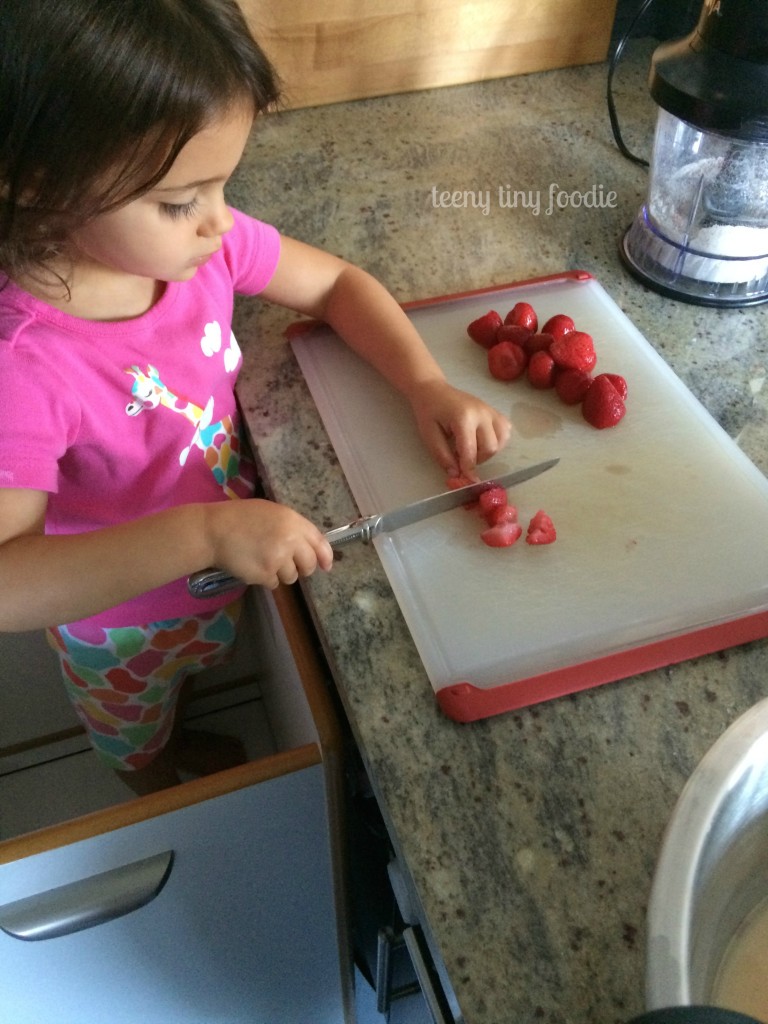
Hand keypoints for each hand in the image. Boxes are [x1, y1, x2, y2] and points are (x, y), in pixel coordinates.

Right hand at [204, 498, 333, 589]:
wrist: (213, 531)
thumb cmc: (240, 518)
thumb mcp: (271, 512)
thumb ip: (292, 527)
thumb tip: (307, 546)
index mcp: (293, 521)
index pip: (320, 543)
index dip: (325, 557)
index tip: (326, 566)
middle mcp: (290, 540)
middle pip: (308, 565)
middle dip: (301, 568)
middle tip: (288, 564)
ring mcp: (278, 559)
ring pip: (291, 577)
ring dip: (280, 573)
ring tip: (263, 560)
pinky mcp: (265, 574)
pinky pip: (274, 583)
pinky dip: (265, 578)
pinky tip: (253, 565)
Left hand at [407, 380, 511, 477]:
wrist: (433, 390)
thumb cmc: (429, 412)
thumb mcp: (429, 435)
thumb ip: (442, 456)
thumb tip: (456, 475)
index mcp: (463, 418)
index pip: (471, 450)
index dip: (469, 469)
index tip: (467, 481)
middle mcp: (482, 413)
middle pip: (490, 448)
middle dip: (477, 460)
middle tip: (460, 457)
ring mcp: (491, 411)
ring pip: (502, 441)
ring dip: (488, 452)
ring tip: (471, 448)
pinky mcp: (495, 412)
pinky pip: (505, 431)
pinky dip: (498, 441)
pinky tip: (482, 441)